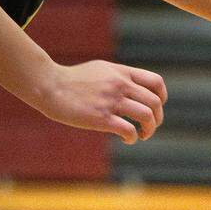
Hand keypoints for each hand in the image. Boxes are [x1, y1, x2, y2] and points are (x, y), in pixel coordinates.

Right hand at [32, 60, 167, 143]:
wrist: (48, 85)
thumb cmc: (73, 79)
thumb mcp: (102, 69)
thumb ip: (120, 76)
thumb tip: (135, 87)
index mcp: (122, 73)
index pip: (156, 82)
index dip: (162, 97)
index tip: (156, 107)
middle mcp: (120, 85)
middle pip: (155, 102)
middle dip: (157, 118)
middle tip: (150, 127)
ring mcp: (111, 101)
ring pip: (146, 116)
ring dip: (150, 129)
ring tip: (143, 135)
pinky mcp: (100, 118)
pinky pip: (128, 130)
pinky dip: (133, 138)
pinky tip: (127, 139)